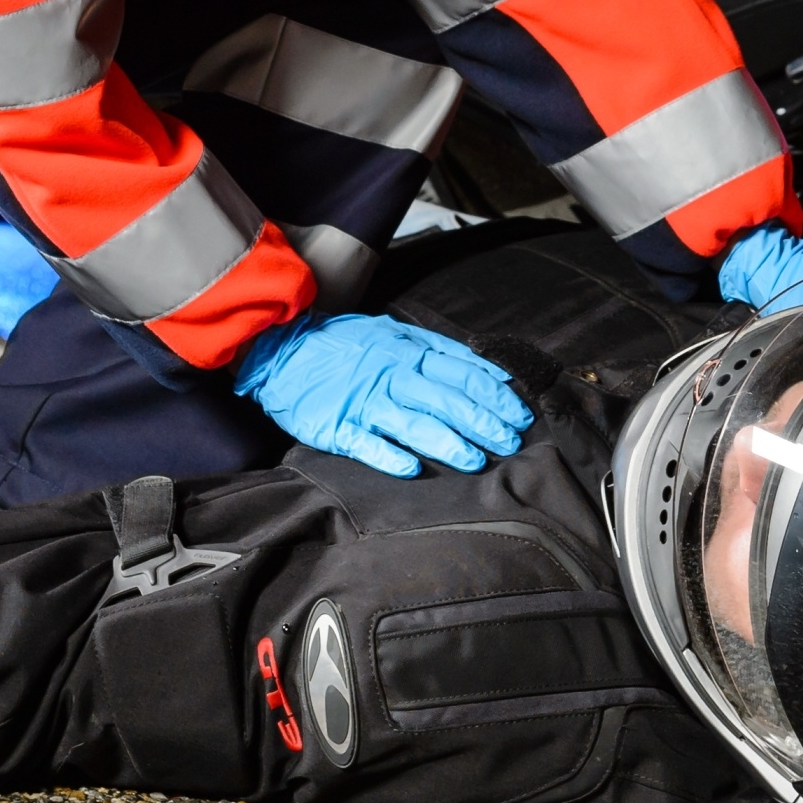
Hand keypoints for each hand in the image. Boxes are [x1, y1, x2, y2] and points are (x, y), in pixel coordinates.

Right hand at [233, 313, 532, 477]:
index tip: (520, 412)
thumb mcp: (393, 333)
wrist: (282, 348)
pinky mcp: (337, 425)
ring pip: (414, 423)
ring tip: (478, 460)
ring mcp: (364, 401)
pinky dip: (389, 456)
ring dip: (449, 443)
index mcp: (408, 351)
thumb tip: (486, 368)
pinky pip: (367, 444)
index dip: (494, 393)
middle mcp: (391, 374)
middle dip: (483, 421)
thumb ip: (437, 350)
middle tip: (511, 442)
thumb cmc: (345, 344)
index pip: (462, 371)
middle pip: (447, 399)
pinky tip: (413, 470)